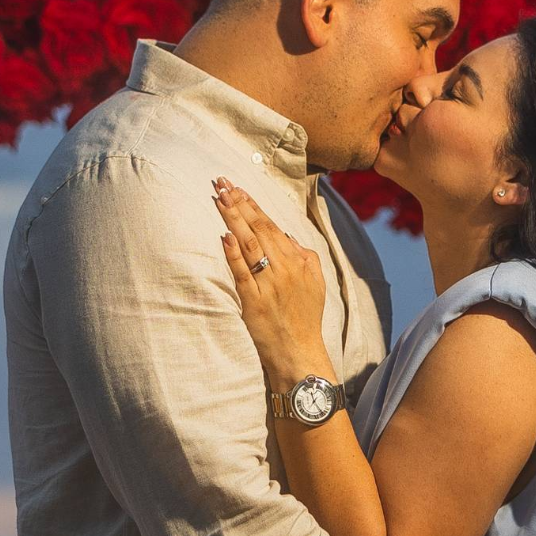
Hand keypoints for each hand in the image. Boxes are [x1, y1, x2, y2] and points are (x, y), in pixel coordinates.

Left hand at [214, 180, 328, 384]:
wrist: (300, 352)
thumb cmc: (305, 318)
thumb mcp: (316, 283)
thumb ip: (305, 256)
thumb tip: (288, 237)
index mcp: (297, 261)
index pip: (271, 225)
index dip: (252, 205)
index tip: (236, 188)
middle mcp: (284, 268)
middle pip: (258, 229)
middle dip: (238, 204)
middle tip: (221, 183)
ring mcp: (269, 284)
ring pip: (249, 245)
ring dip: (233, 219)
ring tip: (219, 199)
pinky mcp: (254, 301)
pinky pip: (242, 273)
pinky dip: (234, 254)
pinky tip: (225, 236)